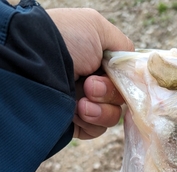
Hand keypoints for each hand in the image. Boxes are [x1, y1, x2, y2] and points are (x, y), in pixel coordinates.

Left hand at [47, 8, 133, 139]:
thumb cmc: (64, 42)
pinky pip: (99, 130)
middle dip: (109, 94)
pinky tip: (76, 113)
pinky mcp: (77, 124)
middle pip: (122, 98)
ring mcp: (85, 104)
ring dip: (102, 111)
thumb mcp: (97, 28)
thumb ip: (122, 46)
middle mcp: (93, 82)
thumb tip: (134, 68)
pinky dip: (92, 123)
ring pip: (113, 116)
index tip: (117, 76)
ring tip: (81, 103)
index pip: (126, 78)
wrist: (34, 68)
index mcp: (98, 61)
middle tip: (90, 86)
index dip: (127, 81)